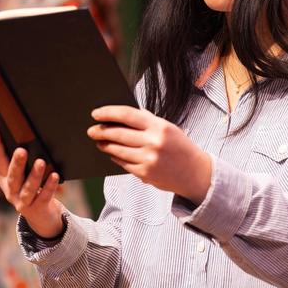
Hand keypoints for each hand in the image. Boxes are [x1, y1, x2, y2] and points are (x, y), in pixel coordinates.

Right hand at [0, 125, 64, 237]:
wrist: (41, 217)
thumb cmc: (33, 189)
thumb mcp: (25, 175)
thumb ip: (23, 161)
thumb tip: (29, 136)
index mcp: (4, 179)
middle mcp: (10, 190)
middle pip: (13, 176)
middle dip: (17, 163)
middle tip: (21, 150)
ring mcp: (22, 202)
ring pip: (28, 188)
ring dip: (34, 175)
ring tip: (41, 162)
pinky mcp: (37, 209)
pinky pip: (44, 196)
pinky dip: (49, 186)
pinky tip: (54, 176)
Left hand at [87, 106, 211, 203]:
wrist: (195, 172)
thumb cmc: (179, 147)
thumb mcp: (168, 128)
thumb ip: (147, 121)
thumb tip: (120, 116)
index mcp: (160, 126)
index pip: (128, 115)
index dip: (109, 113)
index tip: (96, 113)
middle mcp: (154, 142)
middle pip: (119, 134)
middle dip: (101, 131)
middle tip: (92, 130)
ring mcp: (149, 159)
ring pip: (118, 150)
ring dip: (105, 145)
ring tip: (99, 142)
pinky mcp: (145, 174)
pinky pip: (124, 163)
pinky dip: (116, 157)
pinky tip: (112, 154)